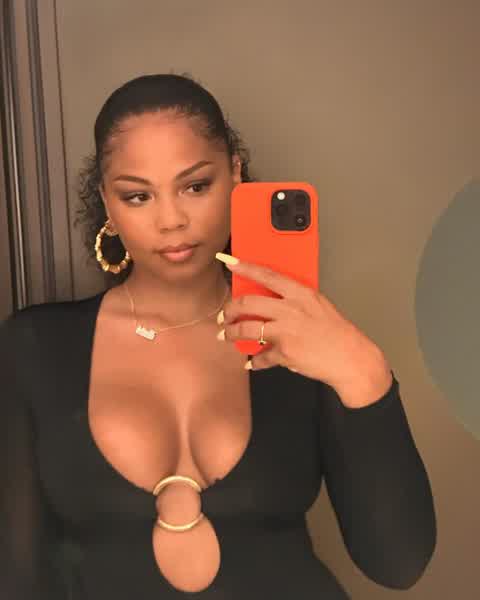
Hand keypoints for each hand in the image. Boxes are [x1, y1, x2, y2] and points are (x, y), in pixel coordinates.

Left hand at [216, 254, 389, 394]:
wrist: (352, 358)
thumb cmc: (337, 333)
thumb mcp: (318, 306)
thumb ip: (294, 301)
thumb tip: (269, 304)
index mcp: (301, 293)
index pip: (267, 275)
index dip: (245, 267)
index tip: (229, 262)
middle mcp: (291, 309)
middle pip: (248, 303)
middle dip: (230, 310)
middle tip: (225, 315)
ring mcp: (286, 331)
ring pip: (247, 329)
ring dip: (232, 333)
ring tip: (227, 336)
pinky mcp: (285, 353)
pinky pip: (261, 357)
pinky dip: (254, 361)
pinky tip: (252, 362)